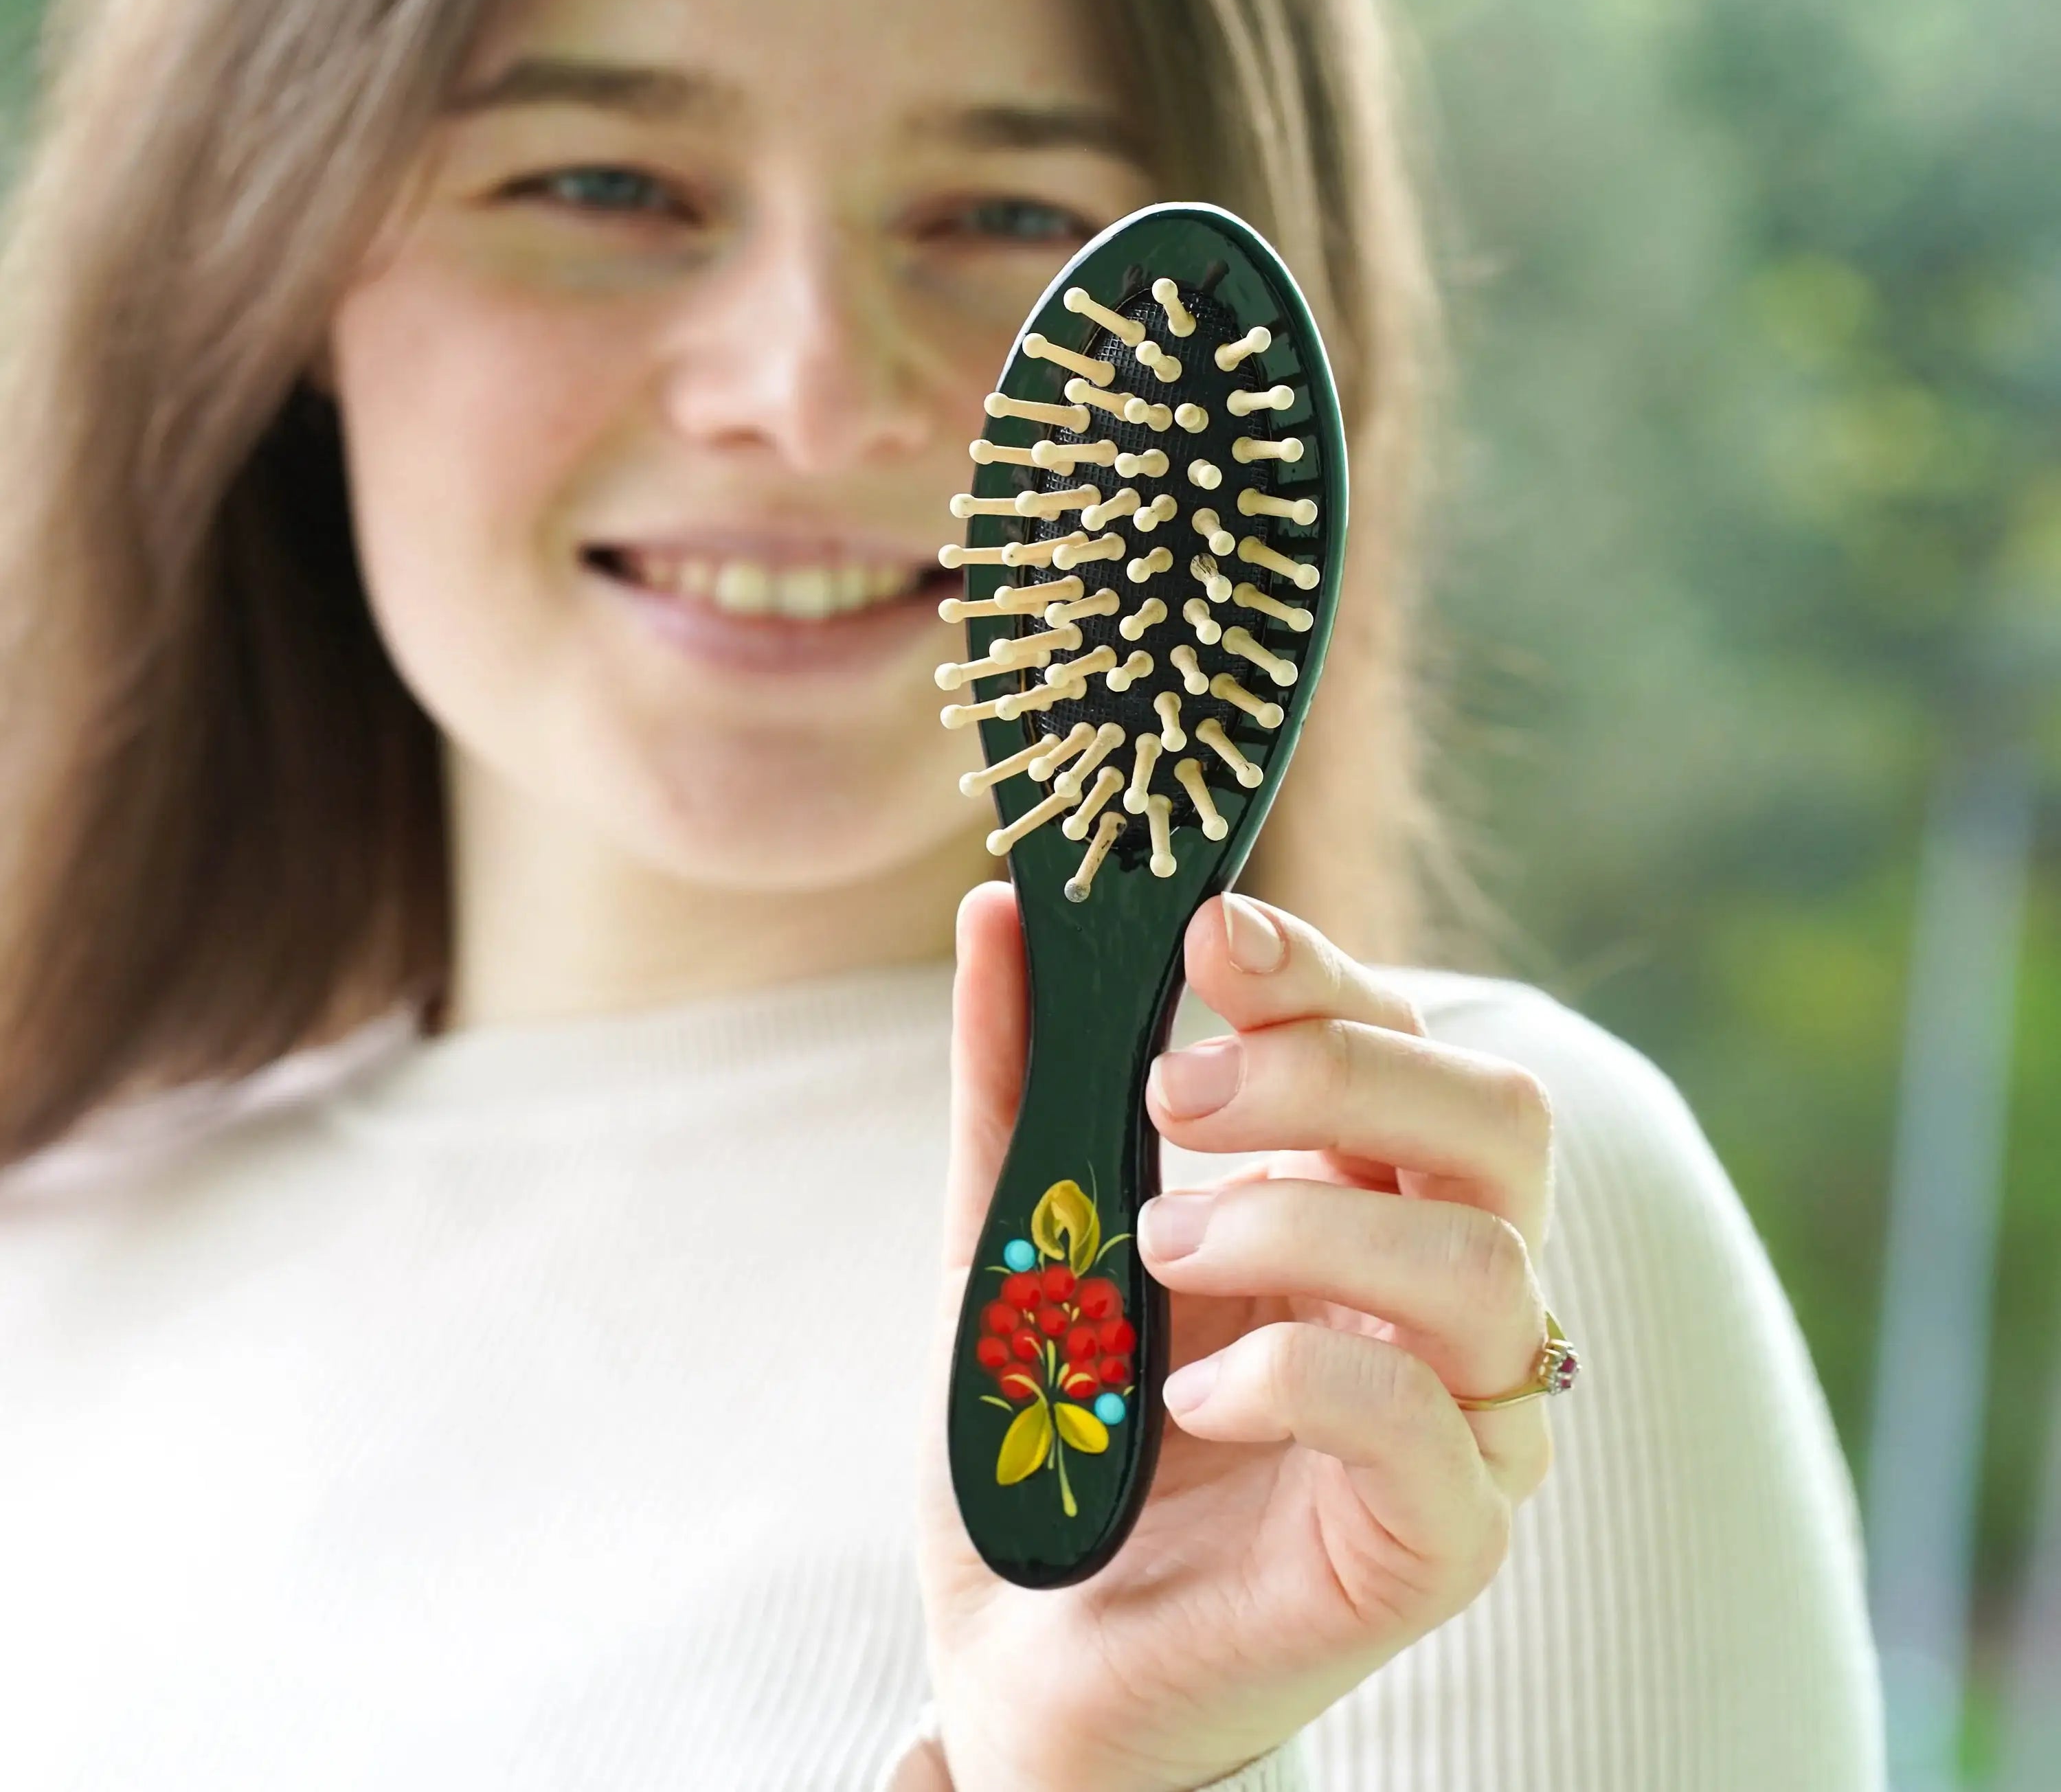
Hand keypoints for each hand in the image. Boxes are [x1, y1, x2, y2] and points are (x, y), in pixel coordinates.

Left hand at [909, 883, 1556, 1791]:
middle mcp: (1444, 1294)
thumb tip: (998, 912)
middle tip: (1169, 1099)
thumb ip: (1017, 1076)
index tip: (1204, 932)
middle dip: (1331, 1073)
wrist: (1032, 1642)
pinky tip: (1190, 1391)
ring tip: (1155, 1255)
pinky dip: (1292, 1376)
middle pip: (1498, 1118)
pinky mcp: (1442, 1539)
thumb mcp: (1014, 1227)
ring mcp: (1464, 1419)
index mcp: (1362, 1195)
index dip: (1321, 970)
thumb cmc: (1053, 1423)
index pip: (1406, 1037)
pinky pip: (1423, 1421)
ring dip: (1294, 1225)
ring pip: (1480, 1261)